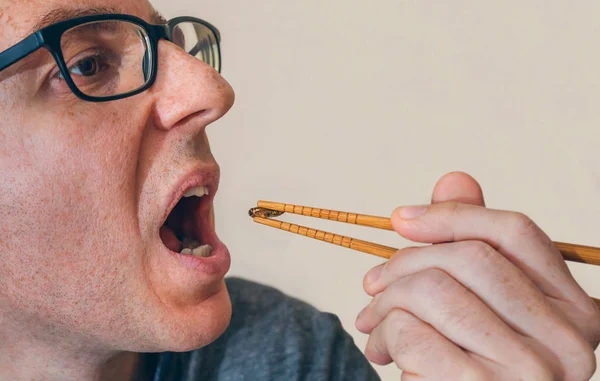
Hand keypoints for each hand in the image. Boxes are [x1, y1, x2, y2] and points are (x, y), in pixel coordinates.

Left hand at [355, 172, 599, 379]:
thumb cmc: (468, 365)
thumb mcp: (476, 307)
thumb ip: (473, 245)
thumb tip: (454, 179)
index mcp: (575, 311)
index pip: (516, 233)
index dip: (452, 216)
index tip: (401, 219)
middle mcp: (568, 342)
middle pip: (470, 257)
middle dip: (405, 263)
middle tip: (374, 284)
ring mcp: (529, 372)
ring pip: (433, 290)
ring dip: (386, 303)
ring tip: (373, 322)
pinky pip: (410, 332)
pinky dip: (383, 335)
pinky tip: (383, 352)